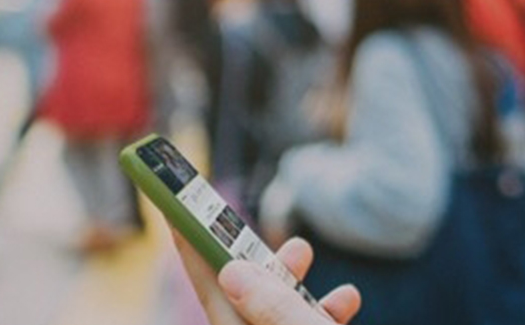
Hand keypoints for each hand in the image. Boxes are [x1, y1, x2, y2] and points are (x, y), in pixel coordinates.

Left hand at [174, 232, 360, 324]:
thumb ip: (272, 307)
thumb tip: (232, 271)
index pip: (211, 288)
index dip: (193, 247)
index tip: (178, 212)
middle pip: (242, 296)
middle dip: (258, 258)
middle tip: (270, 231)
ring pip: (274, 308)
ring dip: (291, 278)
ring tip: (305, 253)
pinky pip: (302, 322)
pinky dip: (322, 307)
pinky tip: (346, 299)